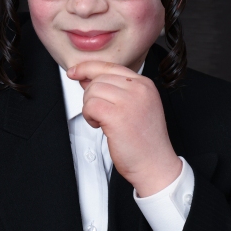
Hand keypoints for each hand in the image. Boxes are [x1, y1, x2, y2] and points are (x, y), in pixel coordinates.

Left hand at [67, 60, 181, 196]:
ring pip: (92, 91)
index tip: (75, 71)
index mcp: (144, 84)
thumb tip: (87, 78)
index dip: (88, 68)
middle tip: (98, 113)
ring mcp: (129, 101)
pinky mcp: (117, 116)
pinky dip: (89, 117)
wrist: (155, 164)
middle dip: (90, 96)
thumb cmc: (145, 141)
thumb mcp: (136, 107)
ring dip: (90, 108)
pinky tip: (99, 126)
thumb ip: (114, 90)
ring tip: (102, 121)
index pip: (110, 66)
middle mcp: (139, 89)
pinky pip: (90, 106)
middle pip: (98, 78)